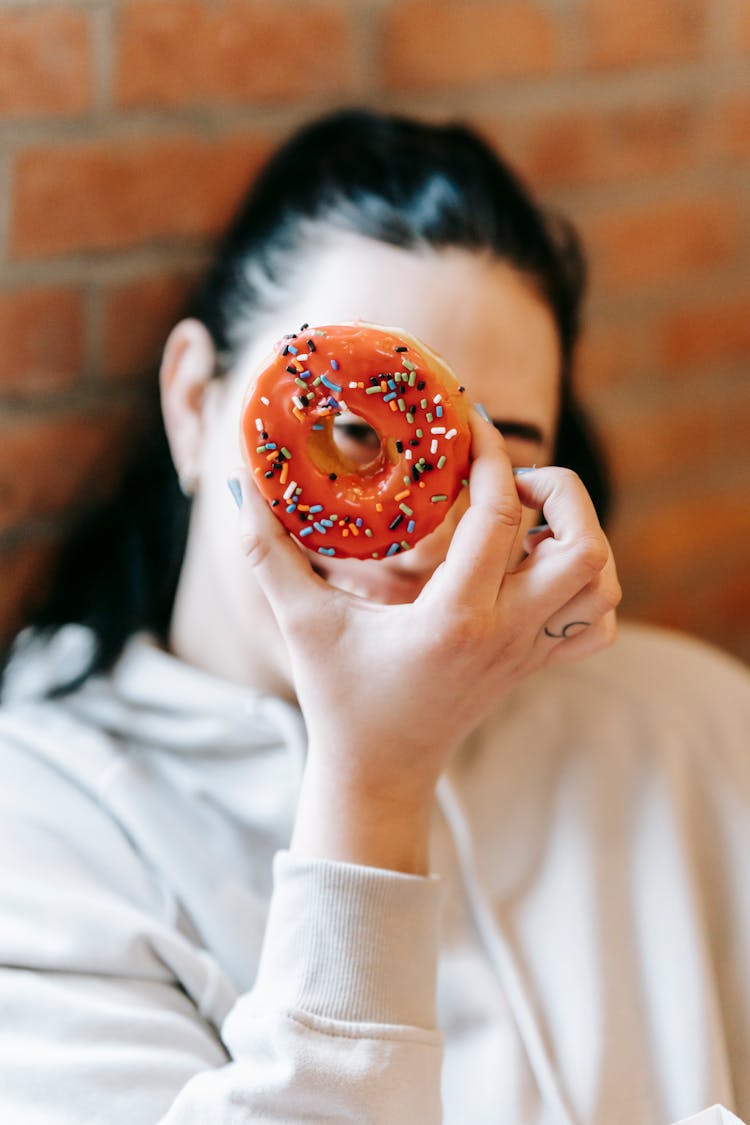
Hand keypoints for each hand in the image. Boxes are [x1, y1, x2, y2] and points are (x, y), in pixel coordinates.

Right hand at [232, 409, 619, 871]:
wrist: (380, 772)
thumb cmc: (340, 698)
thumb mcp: (300, 623)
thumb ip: (264, 552)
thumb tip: (239, 482)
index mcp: (454, 618)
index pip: (501, 516)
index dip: (492, 455)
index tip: (469, 421)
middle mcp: (505, 633)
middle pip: (583, 546)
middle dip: (557, 491)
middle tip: (507, 478)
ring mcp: (528, 652)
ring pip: (600, 583)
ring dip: (578, 534)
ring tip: (526, 517)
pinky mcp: (534, 664)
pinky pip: (595, 624)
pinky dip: (587, 586)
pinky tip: (540, 568)